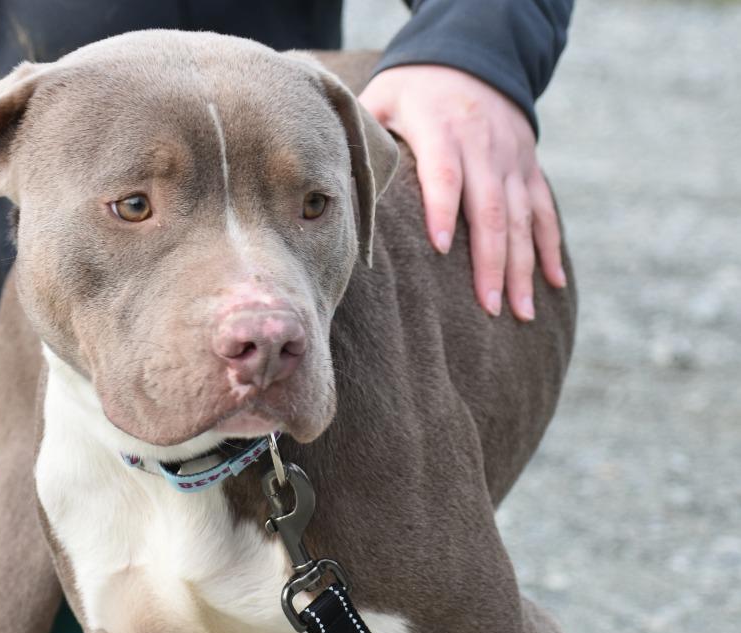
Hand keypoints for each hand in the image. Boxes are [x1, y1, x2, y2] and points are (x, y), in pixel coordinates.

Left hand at [359, 65, 566, 321]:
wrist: (471, 57)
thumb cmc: (411, 94)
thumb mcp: (382, 103)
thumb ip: (368, 144)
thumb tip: (341, 194)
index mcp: (444, 130)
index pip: (445, 174)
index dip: (443, 210)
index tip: (437, 249)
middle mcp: (485, 146)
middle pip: (491, 210)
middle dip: (491, 262)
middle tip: (488, 307)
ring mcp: (512, 159)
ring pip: (523, 218)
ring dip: (523, 268)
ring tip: (521, 313)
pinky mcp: (529, 168)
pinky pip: (544, 211)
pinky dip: (550, 248)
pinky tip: (555, 284)